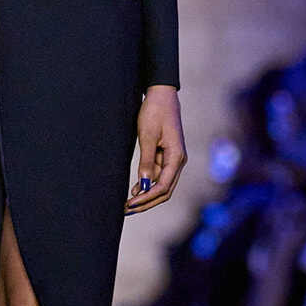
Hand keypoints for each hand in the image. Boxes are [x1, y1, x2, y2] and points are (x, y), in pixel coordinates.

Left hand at [125, 86, 186, 213]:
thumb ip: (146, 161)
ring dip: (146, 195)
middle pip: (165, 191)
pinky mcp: (166, 155)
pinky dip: (148, 184)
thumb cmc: (154, 112)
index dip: (147, 198)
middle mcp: (178, 160)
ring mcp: (173, 158)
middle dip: (147, 202)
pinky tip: (135, 190)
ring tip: (128, 203)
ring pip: (162, 184)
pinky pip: (159, 175)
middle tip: (128, 210)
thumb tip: (144, 185)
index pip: (163, 186)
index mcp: (176, 157)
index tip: (130, 203)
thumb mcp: (147, 136)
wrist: (161, 95)